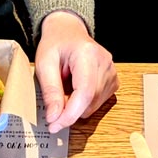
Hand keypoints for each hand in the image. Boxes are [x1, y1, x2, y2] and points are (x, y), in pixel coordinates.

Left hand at [33, 10, 118, 133]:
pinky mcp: (114, 80)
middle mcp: (105, 62)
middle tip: (54, 99)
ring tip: (66, 86)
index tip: (54, 126)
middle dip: (69, 110)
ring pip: (94, 106)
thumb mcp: (44, 63)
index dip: (70, 114)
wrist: (67, 31)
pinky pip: (99, 102)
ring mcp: (112, 71)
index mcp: (88, 54)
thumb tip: (54, 118)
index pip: (85, 93)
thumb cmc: (55, 44)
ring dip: (76, 106)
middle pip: (89, 102)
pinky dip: (84, 102)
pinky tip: (76, 87)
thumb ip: (50, 91)